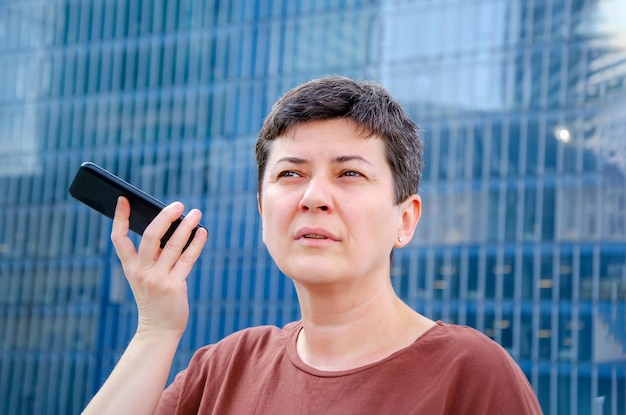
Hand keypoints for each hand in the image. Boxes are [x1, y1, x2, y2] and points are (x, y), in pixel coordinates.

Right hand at [110, 196, 207, 338]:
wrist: (158, 329)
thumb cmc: (154, 298)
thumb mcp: (146, 276)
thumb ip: (154, 255)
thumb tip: (173, 226)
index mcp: (130, 267)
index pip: (118, 239)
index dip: (120, 218)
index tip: (123, 199)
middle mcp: (142, 272)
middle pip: (150, 237)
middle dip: (164, 217)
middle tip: (178, 204)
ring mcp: (158, 279)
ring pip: (173, 245)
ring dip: (186, 226)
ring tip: (196, 212)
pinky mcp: (174, 286)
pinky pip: (188, 259)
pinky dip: (196, 243)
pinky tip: (202, 232)